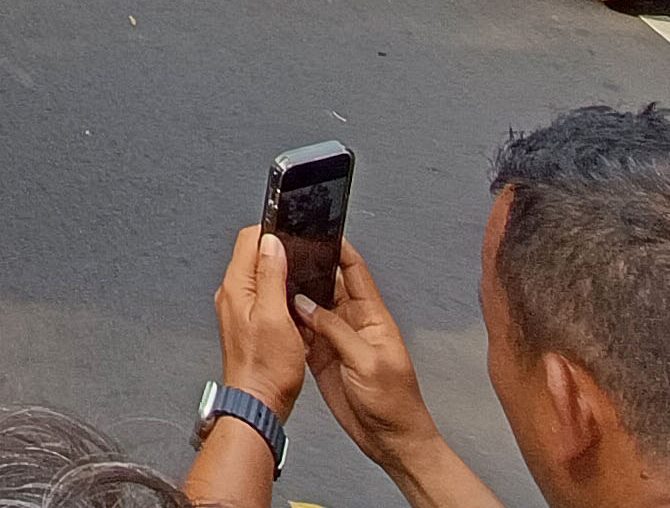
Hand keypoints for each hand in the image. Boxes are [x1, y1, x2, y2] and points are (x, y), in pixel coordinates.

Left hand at [209, 226, 308, 417]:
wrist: (258, 403)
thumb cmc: (266, 369)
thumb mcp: (276, 316)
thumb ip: (272, 275)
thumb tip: (271, 242)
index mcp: (236, 287)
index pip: (249, 238)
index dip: (273, 232)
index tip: (293, 237)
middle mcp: (232, 295)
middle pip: (255, 255)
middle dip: (279, 255)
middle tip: (301, 265)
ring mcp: (238, 310)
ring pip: (261, 277)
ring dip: (281, 278)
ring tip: (298, 290)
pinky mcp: (247, 324)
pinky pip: (264, 298)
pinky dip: (280, 299)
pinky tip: (293, 312)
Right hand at [296, 239, 448, 473]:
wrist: (391, 441)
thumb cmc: (395, 404)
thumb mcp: (367, 361)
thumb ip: (336, 330)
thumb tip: (306, 305)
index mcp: (372, 317)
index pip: (354, 271)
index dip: (339, 248)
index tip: (320, 229)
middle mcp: (353, 323)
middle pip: (327, 285)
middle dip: (308, 268)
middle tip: (284, 255)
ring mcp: (337, 340)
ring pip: (311, 308)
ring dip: (295, 297)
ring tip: (274, 282)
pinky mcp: (322, 358)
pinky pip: (303, 333)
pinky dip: (289, 325)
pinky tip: (277, 317)